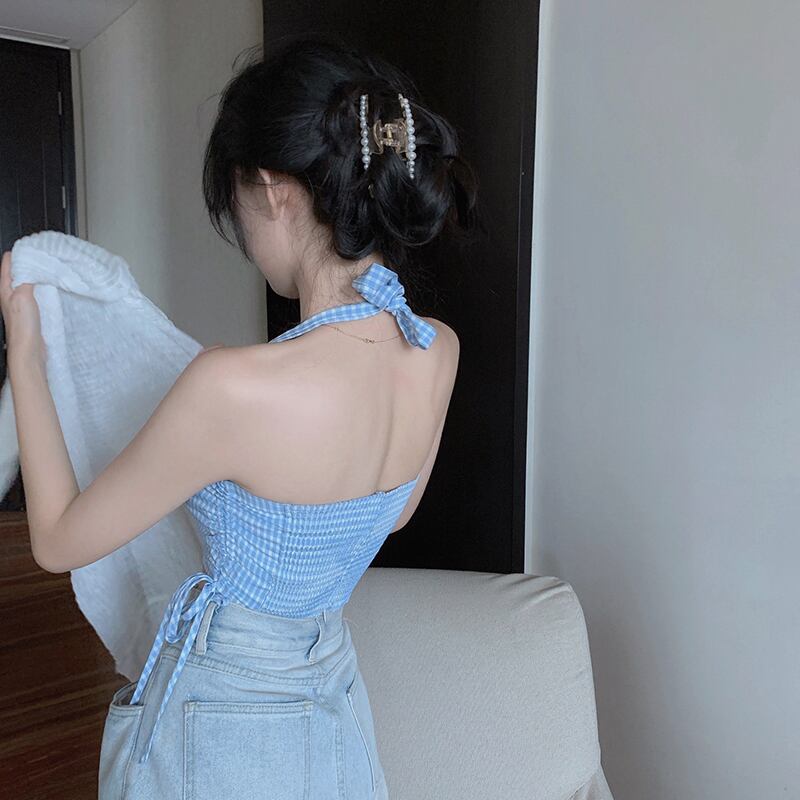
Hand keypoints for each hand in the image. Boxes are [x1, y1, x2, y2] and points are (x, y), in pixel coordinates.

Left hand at [0, 249, 44, 365]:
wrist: (29, 350)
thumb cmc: (22, 328)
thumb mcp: (22, 296)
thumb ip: (26, 279)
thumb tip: (31, 265)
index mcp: (5, 288)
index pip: (9, 262)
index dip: (20, 252)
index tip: (34, 246)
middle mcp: (11, 294)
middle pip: (20, 270)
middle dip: (32, 262)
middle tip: (46, 256)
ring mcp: (22, 302)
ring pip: (30, 281)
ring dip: (39, 276)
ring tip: (51, 270)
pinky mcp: (33, 311)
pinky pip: (38, 294)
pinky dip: (45, 288)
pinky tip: (53, 289)